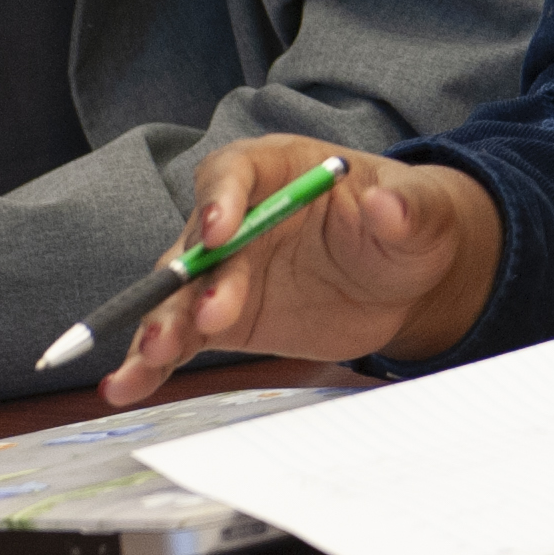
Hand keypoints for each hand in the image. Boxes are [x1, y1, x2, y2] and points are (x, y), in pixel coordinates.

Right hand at [101, 136, 497, 406]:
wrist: (410, 277)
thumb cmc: (412, 225)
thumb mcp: (425, 212)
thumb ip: (406, 207)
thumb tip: (388, 205)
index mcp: (280, 169)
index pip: (234, 172)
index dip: (221, 199)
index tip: (221, 231)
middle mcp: (239, 216)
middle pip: (197, 241)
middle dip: (191, 278)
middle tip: (202, 314)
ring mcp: (227, 270)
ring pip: (179, 294)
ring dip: (162, 323)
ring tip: (150, 358)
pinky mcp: (226, 319)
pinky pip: (182, 337)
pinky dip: (152, 361)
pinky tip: (128, 385)